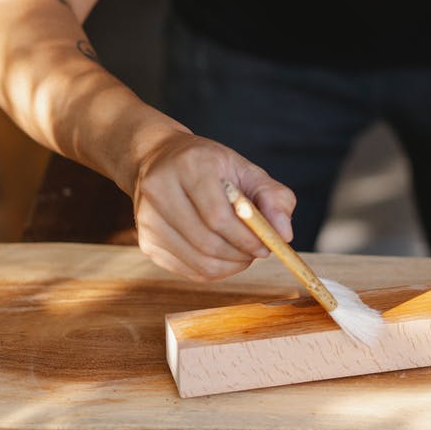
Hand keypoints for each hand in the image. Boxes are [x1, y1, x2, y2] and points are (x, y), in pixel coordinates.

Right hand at [129, 131, 295, 281]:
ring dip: (230, 265)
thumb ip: (273, 197)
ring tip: (243, 253)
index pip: (218, 216)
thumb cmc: (209, 166)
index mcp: (189, 165)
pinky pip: (188, 270)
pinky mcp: (146, 242)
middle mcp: (160, 190)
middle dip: (241, 254)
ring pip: (198, 261)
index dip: (247, 238)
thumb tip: (284, 234)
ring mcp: (147, 219)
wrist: (157, 159)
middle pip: (208, 242)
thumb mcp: (245, 170)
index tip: (267, 245)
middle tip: (258, 251)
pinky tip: (223, 256)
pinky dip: (214, 270)